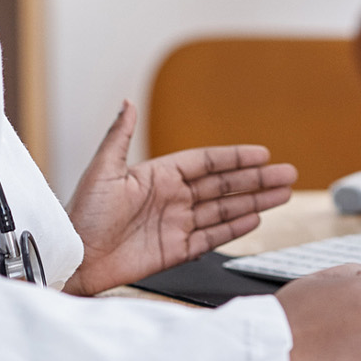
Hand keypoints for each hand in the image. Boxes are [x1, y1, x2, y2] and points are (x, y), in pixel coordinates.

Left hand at [63, 102, 296, 295]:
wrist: (73, 258)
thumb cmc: (81, 214)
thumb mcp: (101, 171)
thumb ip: (120, 137)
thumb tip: (127, 102)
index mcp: (158, 175)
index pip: (206, 163)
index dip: (235, 158)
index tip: (262, 154)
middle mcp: (171, 198)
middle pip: (223, 185)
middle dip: (256, 180)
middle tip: (288, 175)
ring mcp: (175, 224)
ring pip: (224, 210)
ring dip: (254, 202)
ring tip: (283, 196)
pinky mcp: (174, 250)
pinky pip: (211, 237)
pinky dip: (235, 229)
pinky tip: (256, 219)